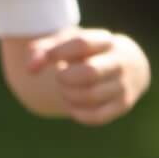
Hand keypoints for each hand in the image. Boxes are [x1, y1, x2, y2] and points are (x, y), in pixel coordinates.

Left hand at [25, 27, 150, 124]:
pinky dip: (79, 113)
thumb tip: (30, 69)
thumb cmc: (88, 54)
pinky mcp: (123, 105)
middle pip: (90, 72)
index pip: (81, 44)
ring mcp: (123, 84)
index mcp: (106, 41)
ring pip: (91, 95)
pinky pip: (97, 116)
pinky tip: (73, 106)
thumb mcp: (67, 45)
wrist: (128, 67)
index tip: (48, 58)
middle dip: (66, 78)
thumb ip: (43, 51)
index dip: (58, 52)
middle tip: (60, 77)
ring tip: (66, 91)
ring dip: (70, 96)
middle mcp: (120, 61)